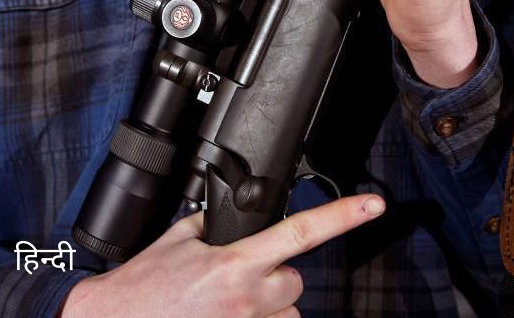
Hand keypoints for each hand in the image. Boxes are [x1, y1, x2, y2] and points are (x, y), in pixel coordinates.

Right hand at [60, 194, 385, 317]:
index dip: (343, 216)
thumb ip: (211, 227)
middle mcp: (247, 297)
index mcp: (235, 262)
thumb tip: (227, 220)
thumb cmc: (140, 287)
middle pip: (295, 281)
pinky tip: (224, 313)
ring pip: (284, 313)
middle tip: (239, 278)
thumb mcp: (176, 241)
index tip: (372, 205)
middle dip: (275, 277)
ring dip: (265, 307)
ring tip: (225, 304)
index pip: (302, 232)